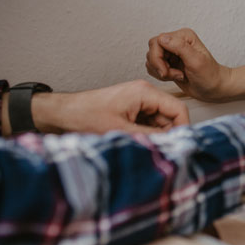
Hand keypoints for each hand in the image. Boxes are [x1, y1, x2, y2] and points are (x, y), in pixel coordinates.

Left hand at [30, 80, 189, 134]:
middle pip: (170, 116)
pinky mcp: (131, 108)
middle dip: (167, 134)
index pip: (178, 109)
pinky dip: (146, 133)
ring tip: (143, 147)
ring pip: (159, 121)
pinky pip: (148, 122)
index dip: (182, 128)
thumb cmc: (85, 116)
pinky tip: (136, 142)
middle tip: (159, 151)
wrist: (62, 113)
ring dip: (155, 135)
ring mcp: (138, 101)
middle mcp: (145, 93)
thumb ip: (150, 135)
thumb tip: (171, 143)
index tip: (180, 146)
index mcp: (145, 92)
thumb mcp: (121, 130)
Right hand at [146, 28, 232, 100]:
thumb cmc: (210, 75)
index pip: (157, 41)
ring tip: (179, 75)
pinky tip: (176, 77)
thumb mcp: (196, 61)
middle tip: (173, 75)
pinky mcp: (168, 63)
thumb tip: (163, 38)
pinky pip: (153, 68)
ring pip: (151, 60)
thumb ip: (180, 47)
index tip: (166, 71)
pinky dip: (161, 75)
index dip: (157, 58)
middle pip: (152, 51)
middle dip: (159, 66)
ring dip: (162, 72)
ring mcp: (171, 53)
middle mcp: (176, 42)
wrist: (214, 88)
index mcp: (183, 36)